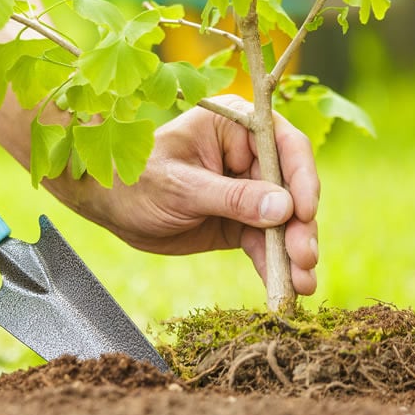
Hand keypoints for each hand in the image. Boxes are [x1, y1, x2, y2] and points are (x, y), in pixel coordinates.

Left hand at [55, 95, 319, 294]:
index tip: (305, 212)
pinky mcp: (240, 221)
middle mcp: (248, 155)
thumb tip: (285, 208)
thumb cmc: (136, 181)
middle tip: (304, 258)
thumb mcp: (180, 188)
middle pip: (292, 188)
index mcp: (234, 126)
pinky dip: (275, 264)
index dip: (302, 179)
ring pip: (284, 221)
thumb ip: (231, 198)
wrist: (110, 206)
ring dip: (294, 252)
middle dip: (300, 226)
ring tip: (301, 283)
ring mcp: (247, 190)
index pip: (284, 145)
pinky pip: (265, 243)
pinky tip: (287, 288)